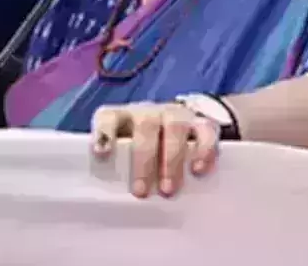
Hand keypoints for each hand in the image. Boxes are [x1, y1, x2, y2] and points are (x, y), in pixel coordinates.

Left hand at [91, 102, 219, 198]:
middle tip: (141, 192)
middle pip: (145, 127)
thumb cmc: (144, 145)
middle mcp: (148, 112)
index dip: (104, 133)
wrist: (182, 122)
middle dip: (143, 161)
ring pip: (175, 127)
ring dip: (172, 160)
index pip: (108, 116)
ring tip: (169, 189)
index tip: (102, 154)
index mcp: (123, 118)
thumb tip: (108, 195)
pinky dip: (203, 151)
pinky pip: (205, 132)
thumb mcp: (127, 151)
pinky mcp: (201, 122)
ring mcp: (176, 114)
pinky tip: (197, 170)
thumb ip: (118, 164)